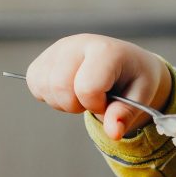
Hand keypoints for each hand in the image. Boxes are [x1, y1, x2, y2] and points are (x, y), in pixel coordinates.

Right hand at [25, 34, 171, 140]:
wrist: (127, 62)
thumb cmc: (134, 78)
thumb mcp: (141, 96)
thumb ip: (126, 114)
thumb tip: (114, 133)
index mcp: (107, 50)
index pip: (87, 87)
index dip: (96, 104)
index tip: (108, 100)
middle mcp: (79, 43)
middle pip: (60, 86)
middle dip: (76, 105)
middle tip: (94, 99)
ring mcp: (58, 48)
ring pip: (44, 87)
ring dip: (63, 102)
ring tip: (82, 93)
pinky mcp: (44, 57)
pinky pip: (34, 84)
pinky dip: (49, 96)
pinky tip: (68, 90)